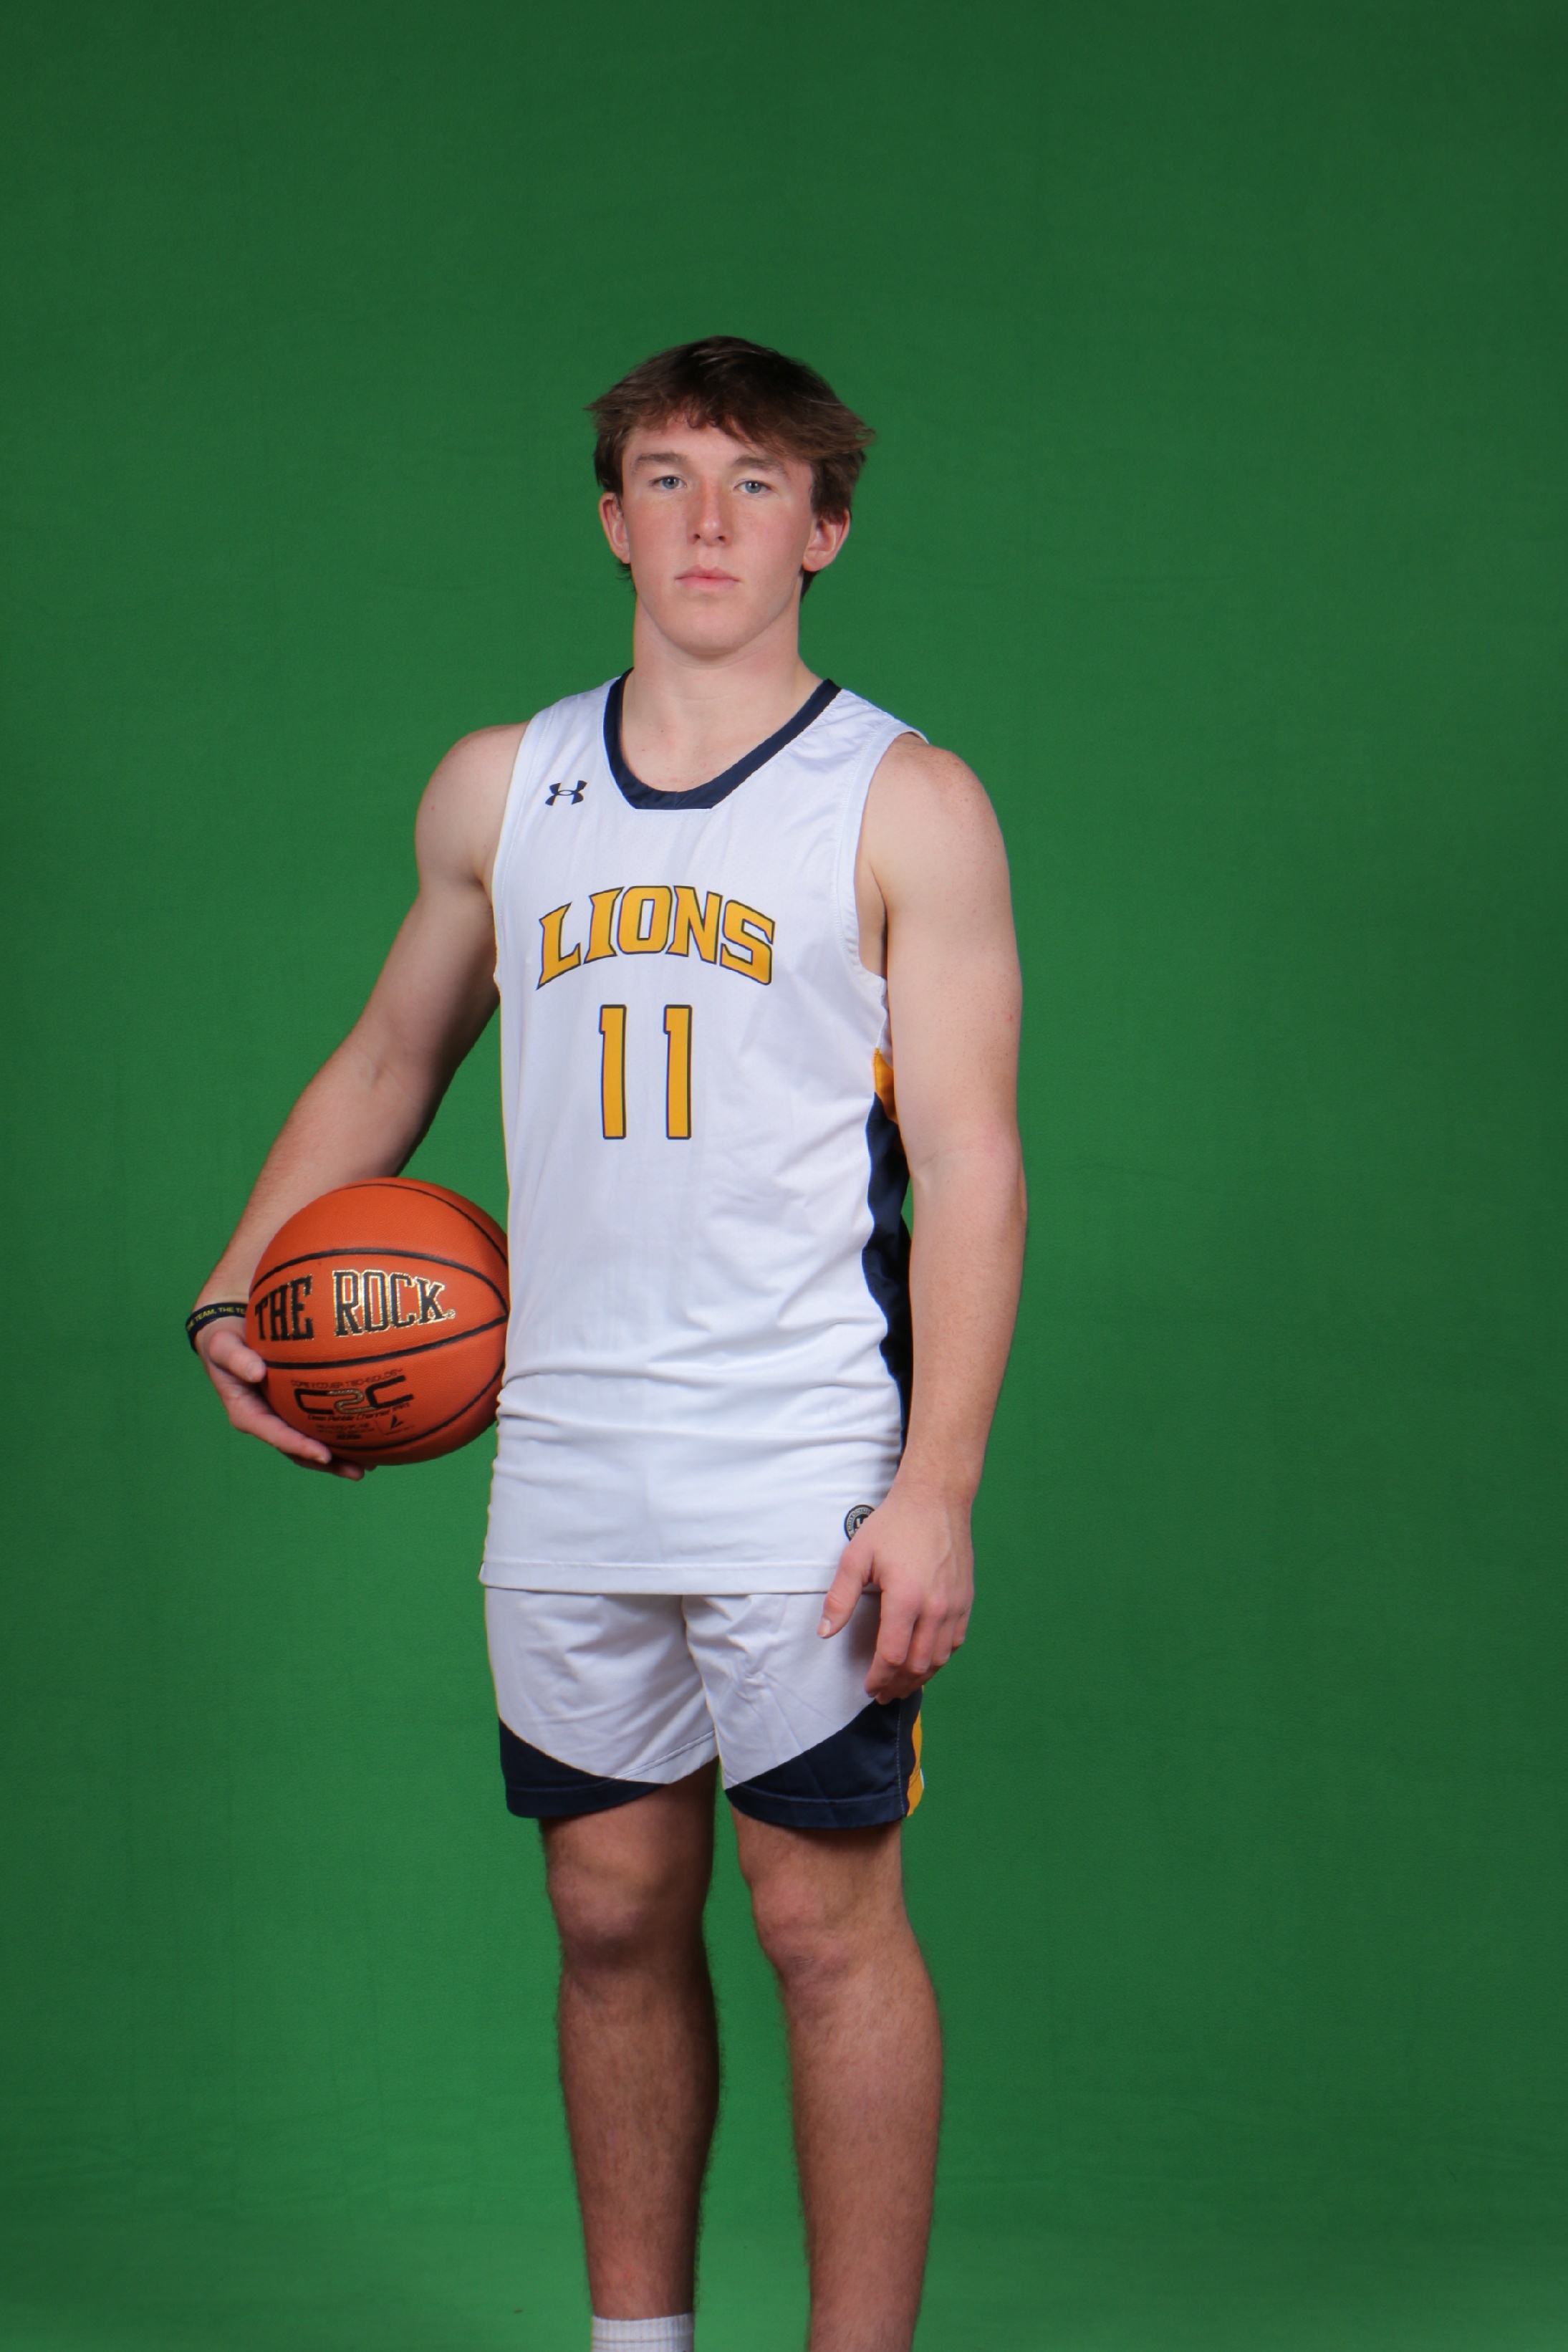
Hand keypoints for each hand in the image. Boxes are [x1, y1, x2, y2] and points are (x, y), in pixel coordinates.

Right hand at [196, 1316, 367, 1479]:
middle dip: (328, 1463)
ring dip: (338, 1456)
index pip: (277, 1436)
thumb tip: (257, 1372)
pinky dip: (338, 1431)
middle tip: (359, 1472)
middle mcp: (266, 1421)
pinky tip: (366, 1435)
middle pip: (298, 1449)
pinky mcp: (292, 1407)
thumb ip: (236, 1358)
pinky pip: (316, 1423)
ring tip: (370, 1464)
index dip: (300, 1447)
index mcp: (247, 1414)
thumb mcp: (223, 1346)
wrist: (229, 1334)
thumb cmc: (224, 1339)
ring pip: (310, 1442)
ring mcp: (281, 1416)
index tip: (324, 1455)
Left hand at [817, 1475, 972, 1701]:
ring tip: (902, 1685)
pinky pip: (956, 1642)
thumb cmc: (893, 1525)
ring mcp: (955, 1605)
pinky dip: (941, 1659)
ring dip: (920, 1677)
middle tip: (882, 1694)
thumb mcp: (856, 1556)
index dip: (878, 1678)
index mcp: (906, 1599)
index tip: (868, 1687)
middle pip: (917, 1665)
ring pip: (940, 1658)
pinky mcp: (966, 1600)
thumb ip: (840, 1598)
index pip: (891, 1656)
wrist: (936, 1499)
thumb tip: (825, 1633)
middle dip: (897, 1685)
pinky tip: (926, 1662)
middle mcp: (935, 1608)